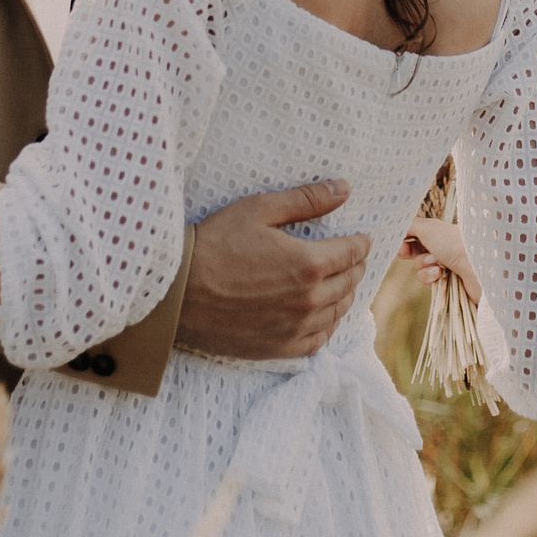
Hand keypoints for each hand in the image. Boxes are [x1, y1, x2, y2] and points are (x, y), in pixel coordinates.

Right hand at [176, 180, 372, 359]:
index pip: (352, 252)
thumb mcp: (259, 209)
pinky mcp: (278, 348)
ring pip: (338, 311)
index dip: (360, 242)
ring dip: (345, 294)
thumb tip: (344, 189)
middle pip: (349, 282)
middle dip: (354, 266)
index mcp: (308, 264)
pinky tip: (324, 315)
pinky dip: (328, 325)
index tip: (361, 238)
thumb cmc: (214, 244)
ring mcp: (295, 328)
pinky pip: (318, 340)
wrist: (176, 293)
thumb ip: (306, 200)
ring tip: (341, 282)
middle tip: (352, 257)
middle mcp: (308, 300)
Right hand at [401, 217, 477, 296]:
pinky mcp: (448, 284)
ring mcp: (446, 267)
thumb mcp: (428, 227)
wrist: (476, 267)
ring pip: (420, 269)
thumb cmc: (453, 243)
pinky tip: (441, 275)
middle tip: (406, 252)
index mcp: (440, 233)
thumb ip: (411, 225)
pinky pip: (429, 282)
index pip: (416, 237)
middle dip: (412, 253)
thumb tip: (399, 224)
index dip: (405, 241)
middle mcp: (443, 249)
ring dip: (425, 266)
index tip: (399, 244)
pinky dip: (431, 278)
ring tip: (438, 265)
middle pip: (416, 253)